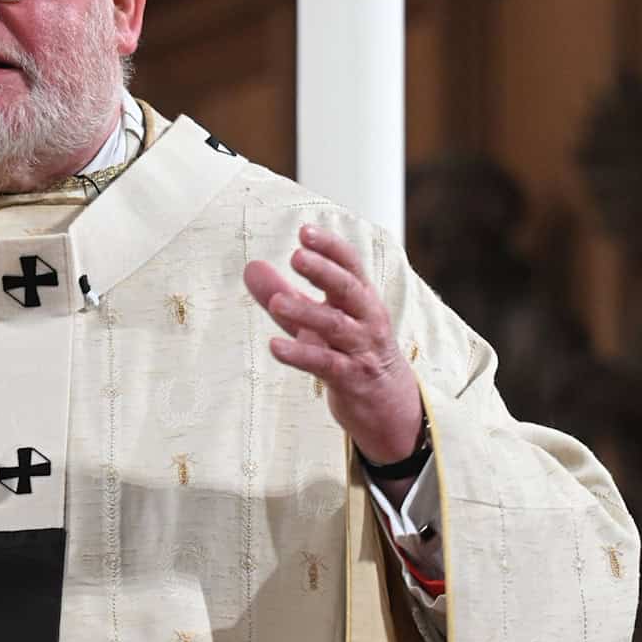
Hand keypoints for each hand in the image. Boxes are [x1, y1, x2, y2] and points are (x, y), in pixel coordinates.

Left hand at [244, 225, 421, 500]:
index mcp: (360, 299)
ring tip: (276, 302)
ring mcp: (362, 350)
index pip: (351, 265)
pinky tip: (275, 347)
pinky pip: (327, 364)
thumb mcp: (316, 322)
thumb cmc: (350, 354)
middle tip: (297, 256)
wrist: (391, 410)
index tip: (305, 231)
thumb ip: (284, 294)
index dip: (330, 247)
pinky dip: (301, 355)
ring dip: (306, 312)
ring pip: (336, 326)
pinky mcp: (353, 380)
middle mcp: (366, 320)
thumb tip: (250, 267)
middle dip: (323, 271)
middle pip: (348, 289)